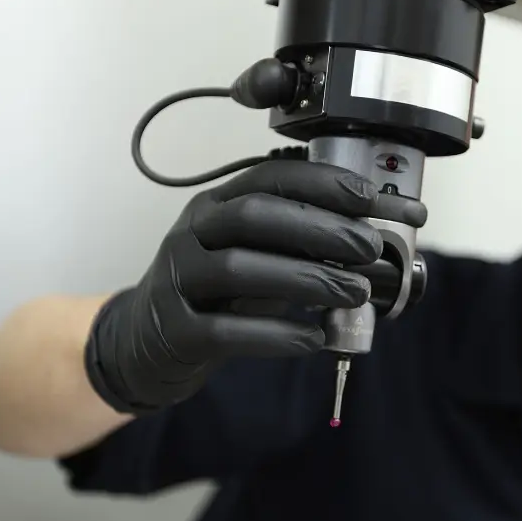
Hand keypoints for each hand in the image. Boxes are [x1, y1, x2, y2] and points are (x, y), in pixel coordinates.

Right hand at [83, 159, 426, 412]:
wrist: (148, 342)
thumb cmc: (217, 293)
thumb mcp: (254, 254)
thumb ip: (298, 242)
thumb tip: (373, 236)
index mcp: (217, 206)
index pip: (271, 178)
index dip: (323, 183)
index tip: (371, 197)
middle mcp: (194, 233)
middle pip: (254, 216)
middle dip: (320, 228)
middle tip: (370, 248)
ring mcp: (179, 280)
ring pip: (240, 269)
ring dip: (306, 279)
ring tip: (356, 293)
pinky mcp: (176, 331)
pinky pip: (225, 331)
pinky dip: (276, 335)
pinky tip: (315, 339)